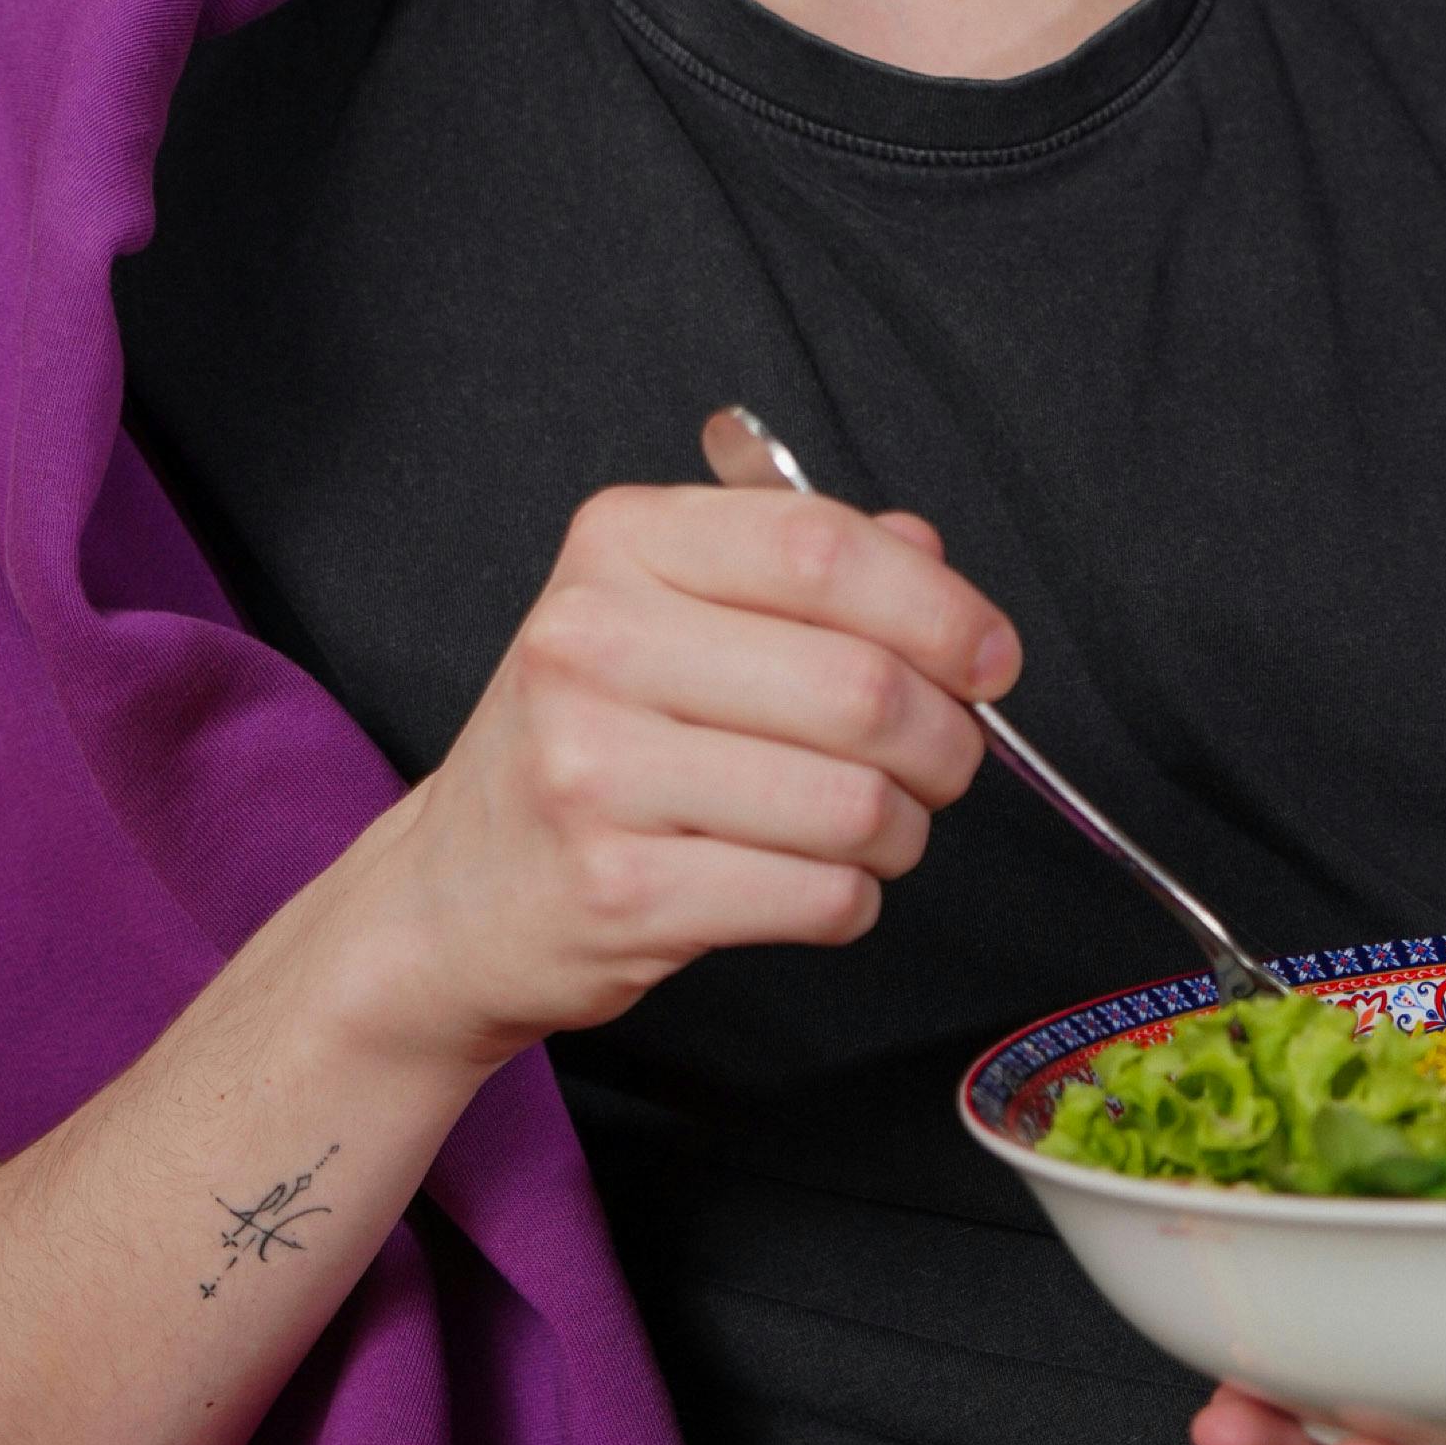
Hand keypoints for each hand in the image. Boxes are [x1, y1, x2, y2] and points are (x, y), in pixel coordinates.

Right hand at [358, 481, 1018, 1072]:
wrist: (454, 893)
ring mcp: (593, 769)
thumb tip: (929, 558)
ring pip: (852, 802)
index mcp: (620, 545)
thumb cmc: (590, 741)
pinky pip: (815, 895)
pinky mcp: (616, 890)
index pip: (821, 549)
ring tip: (874, 828)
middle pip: (858, 684)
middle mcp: (591, 642)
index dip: (941, 608)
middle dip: (946, 738)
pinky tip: (812, 883)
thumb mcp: (669, 611)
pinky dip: (850, 899)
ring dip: (903, 829)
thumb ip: (801, 567)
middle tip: (945, 761)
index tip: (991, 658)